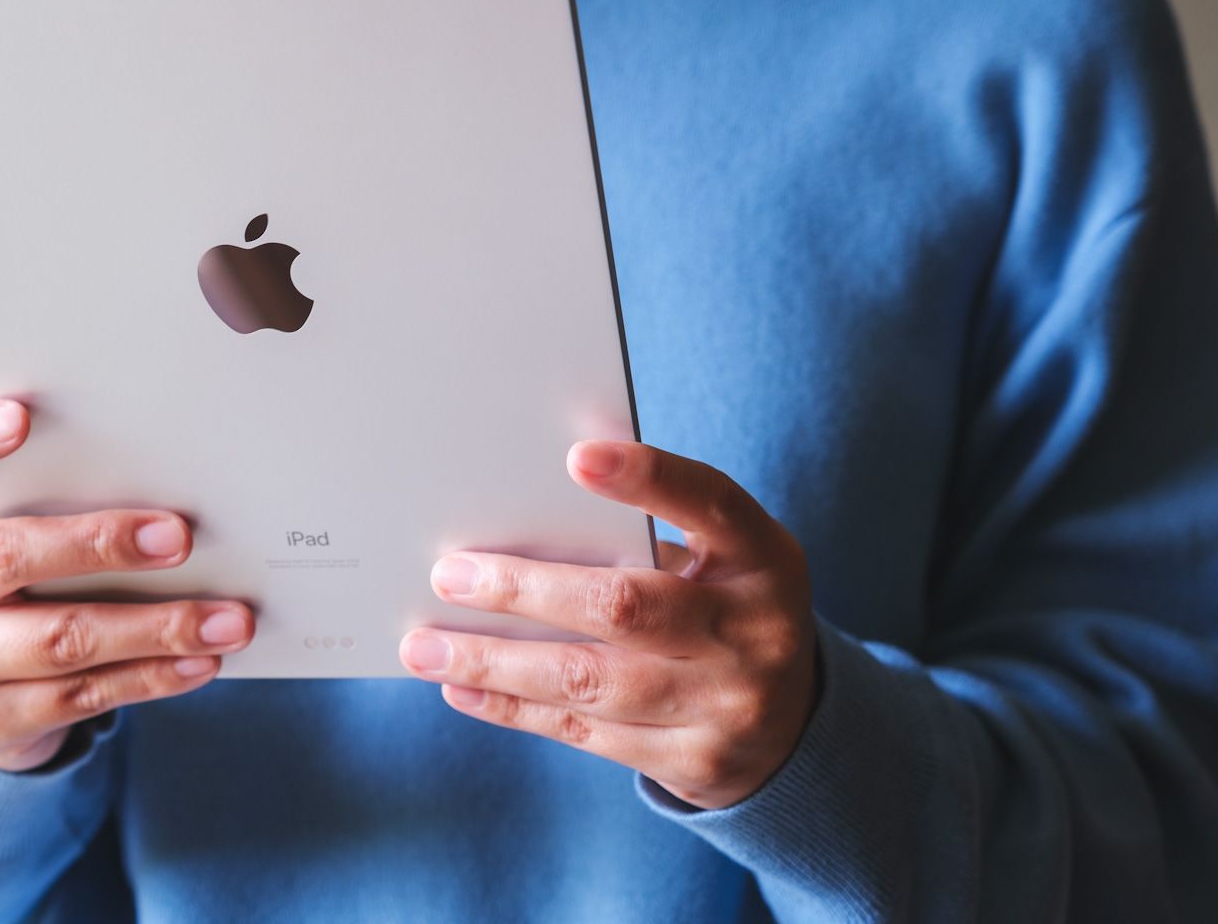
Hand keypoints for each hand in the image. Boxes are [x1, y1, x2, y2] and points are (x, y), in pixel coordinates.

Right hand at [0, 399, 253, 770]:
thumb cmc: (8, 575)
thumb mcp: (4, 527)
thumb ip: (50, 495)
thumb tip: (166, 473)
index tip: (20, 415)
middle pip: (4, 556)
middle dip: (97, 544)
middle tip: (179, 537)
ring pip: (60, 640)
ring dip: (155, 628)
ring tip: (229, 619)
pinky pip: (82, 697)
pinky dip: (152, 676)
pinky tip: (202, 661)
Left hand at [399, 440, 816, 807]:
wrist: (793, 728)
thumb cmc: (721, 608)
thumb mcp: (721, 562)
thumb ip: (647, 536)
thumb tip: (516, 509)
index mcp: (764, 558)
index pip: (710, 504)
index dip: (648, 479)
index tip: (576, 455)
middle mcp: (755, 631)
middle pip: (627, 606)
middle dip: (526, 590)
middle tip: (449, 573)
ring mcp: (727, 704)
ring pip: (589, 680)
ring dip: (494, 660)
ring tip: (424, 645)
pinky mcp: (693, 761)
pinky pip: (584, 731)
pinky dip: (513, 706)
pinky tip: (461, 686)